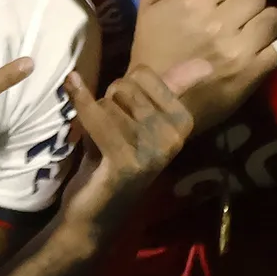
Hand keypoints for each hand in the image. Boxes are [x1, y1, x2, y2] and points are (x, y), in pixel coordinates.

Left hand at [60, 60, 210, 228]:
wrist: (95, 212)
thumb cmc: (116, 160)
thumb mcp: (143, 121)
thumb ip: (170, 89)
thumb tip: (205, 63)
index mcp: (183, 122)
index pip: (144, 74)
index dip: (124, 90)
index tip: (126, 117)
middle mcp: (174, 136)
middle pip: (125, 86)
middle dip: (108, 103)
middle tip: (110, 133)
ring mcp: (152, 150)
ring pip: (108, 101)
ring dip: (94, 118)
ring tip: (101, 145)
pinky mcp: (126, 161)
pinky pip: (97, 116)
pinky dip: (80, 103)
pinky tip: (71, 88)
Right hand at [127, 0, 276, 130]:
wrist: (156, 106)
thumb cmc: (151, 53)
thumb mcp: (149, 6)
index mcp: (193, 0)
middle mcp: (219, 21)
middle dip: (245, 4)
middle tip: (228, 23)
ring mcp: (240, 48)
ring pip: (274, 16)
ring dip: (263, 24)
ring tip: (244, 39)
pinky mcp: (256, 72)